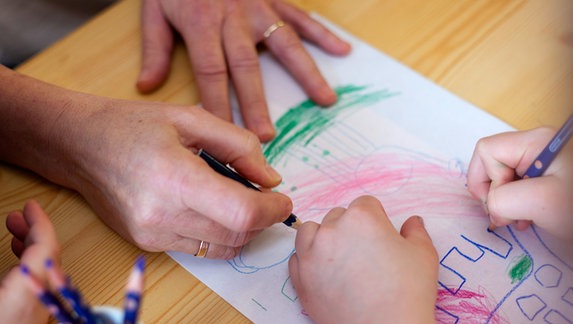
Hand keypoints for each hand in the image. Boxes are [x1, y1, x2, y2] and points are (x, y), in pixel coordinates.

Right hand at [0, 66, 292, 258]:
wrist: (79, 145)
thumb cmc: (131, 125)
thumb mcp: (190, 118)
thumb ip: (238, 145)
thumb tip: (270, 179)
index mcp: (175, 179)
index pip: (242, 214)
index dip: (272, 210)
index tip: (282, 198)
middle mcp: (161, 216)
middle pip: (237, 236)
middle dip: (263, 219)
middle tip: (266, 196)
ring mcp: (152, 235)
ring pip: (222, 248)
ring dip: (244, 229)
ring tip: (240, 199)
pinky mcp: (147, 243)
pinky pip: (200, 249)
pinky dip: (219, 234)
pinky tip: (214, 208)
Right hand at [2, 200, 60, 322]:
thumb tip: (9, 222)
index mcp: (27, 293)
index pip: (46, 248)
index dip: (39, 223)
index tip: (31, 206)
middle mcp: (40, 302)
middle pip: (48, 257)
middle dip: (33, 231)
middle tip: (17, 216)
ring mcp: (38, 312)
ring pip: (45, 270)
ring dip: (31, 248)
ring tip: (13, 233)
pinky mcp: (32, 318)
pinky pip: (41, 283)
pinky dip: (30, 266)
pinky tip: (17, 263)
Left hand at [137, 0, 350, 141]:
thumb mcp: (153, 9)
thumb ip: (155, 49)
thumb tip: (147, 87)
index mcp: (201, 24)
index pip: (210, 72)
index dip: (218, 104)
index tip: (225, 134)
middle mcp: (233, 19)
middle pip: (247, 67)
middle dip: (257, 104)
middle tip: (267, 135)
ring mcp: (258, 8)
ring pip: (284, 44)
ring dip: (305, 74)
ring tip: (325, 101)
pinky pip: (299, 17)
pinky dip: (321, 33)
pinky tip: (341, 51)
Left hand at [289, 196, 437, 322]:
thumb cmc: (407, 293)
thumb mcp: (423, 255)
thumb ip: (415, 231)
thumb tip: (413, 221)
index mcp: (361, 217)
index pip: (365, 204)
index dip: (376, 219)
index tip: (381, 237)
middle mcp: (331, 230)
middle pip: (337, 216)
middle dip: (350, 228)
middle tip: (365, 253)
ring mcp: (311, 254)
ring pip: (311, 231)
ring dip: (323, 238)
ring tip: (340, 258)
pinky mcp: (300, 278)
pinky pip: (297, 258)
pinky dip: (309, 261)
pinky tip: (326, 273)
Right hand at [467, 127, 572, 240]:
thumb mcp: (543, 202)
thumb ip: (503, 199)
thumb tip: (491, 205)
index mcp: (536, 142)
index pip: (487, 151)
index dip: (485, 179)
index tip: (499, 205)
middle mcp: (539, 147)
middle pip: (494, 162)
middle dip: (493, 191)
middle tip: (507, 215)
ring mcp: (546, 162)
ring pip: (506, 175)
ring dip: (505, 200)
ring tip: (520, 220)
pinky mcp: (551, 177)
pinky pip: (521, 184)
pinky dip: (518, 203)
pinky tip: (529, 218)